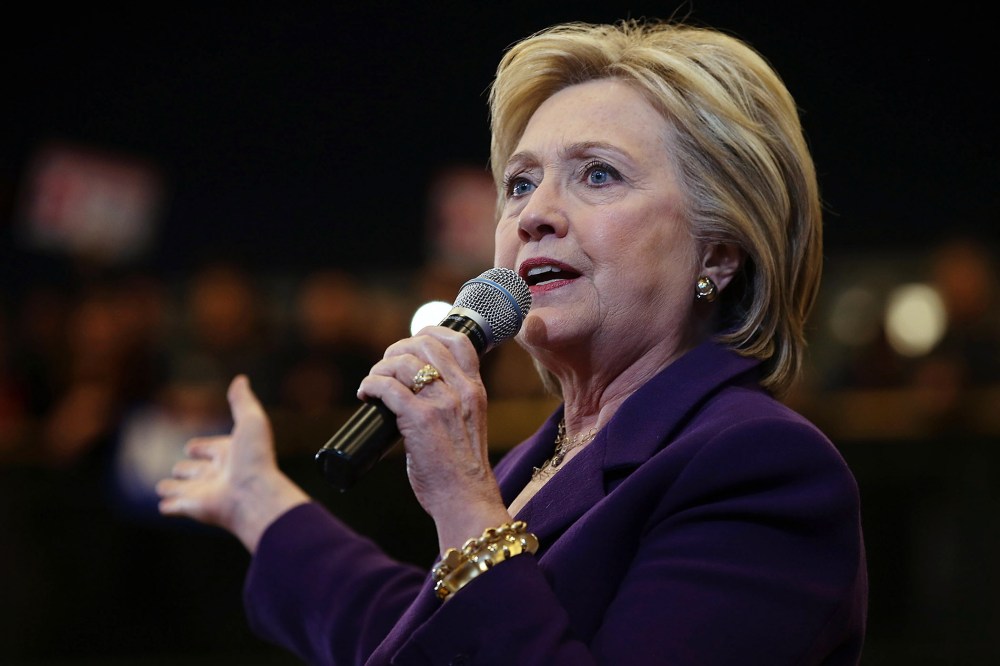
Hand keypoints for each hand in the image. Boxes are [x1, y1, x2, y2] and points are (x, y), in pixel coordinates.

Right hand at [156, 375, 308, 551]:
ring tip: (162, 487)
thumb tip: (241, 378)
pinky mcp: (192, 507)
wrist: (253, 494)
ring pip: (184, 489)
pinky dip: (169, 506)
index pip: (213, 448)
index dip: (204, 447)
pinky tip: (164, 506)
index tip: (192, 447)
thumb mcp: (251, 421)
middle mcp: (218, 474)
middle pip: (198, 470)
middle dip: (188, 469)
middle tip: (179, 468)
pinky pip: (176, 506)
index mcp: (231, 454)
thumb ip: (243, 401)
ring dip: (174, 488)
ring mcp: (204, 492)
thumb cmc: (254, 458)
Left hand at [359, 327, 510, 550]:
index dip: (430, 333)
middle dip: (398, 349)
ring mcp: (441, 404)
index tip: (410, 345)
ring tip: (372, 383)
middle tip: (385, 367)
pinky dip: (371, 385)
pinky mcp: (420, 420)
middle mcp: (461, 391)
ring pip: (403, 363)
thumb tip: (415, 389)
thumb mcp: (468, 424)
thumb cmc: (461, 469)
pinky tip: (365, 394)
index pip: (459, 340)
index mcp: (474, 390)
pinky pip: (388, 387)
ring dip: (380, 369)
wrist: (465, 499)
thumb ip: (453, 402)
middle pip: (426, 344)